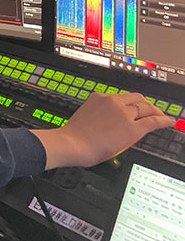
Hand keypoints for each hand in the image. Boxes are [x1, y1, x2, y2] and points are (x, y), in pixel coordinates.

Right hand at [31, 92, 174, 169]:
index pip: (122, 97)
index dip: (133, 103)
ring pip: (146, 108)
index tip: (136, 108)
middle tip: (152, 112)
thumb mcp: (86, 117)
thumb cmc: (74, 136)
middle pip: (137, 99)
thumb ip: (100, 115)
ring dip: (155, 112)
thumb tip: (110, 123)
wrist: (71, 144)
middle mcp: (113, 101)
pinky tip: (168, 122)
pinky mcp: (132, 127)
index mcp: (99, 98)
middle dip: (147, 105)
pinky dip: (163, 120)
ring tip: (161, 117)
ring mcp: (124, 113)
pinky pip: (153, 121)